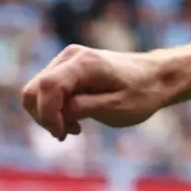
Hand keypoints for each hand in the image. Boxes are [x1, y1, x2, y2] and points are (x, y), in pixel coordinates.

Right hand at [18, 43, 187, 139]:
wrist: (156, 77)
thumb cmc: (142, 94)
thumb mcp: (115, 108)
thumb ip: (82, 108)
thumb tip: (54, 112)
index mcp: (85, 64)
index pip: (47, 87)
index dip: (47, 114)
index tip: (63, 134)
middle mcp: (70, 56)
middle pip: (34, 89)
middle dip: (44, 116)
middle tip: (68, 133)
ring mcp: (66, 59)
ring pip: (37, 90)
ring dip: (49, 114)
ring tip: (75, 128)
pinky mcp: (67, 67)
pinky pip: (47, 90)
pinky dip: (55, 107)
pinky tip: (75, 119)